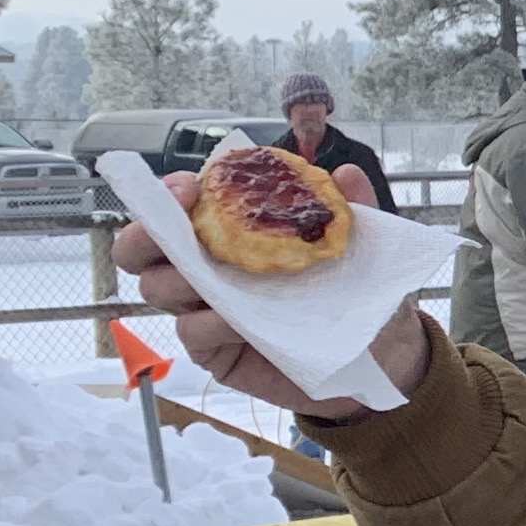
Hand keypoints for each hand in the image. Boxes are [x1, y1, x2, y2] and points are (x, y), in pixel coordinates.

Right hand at [112, 166, 429, 419]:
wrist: (382, 352)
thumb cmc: (357, 290)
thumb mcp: (359, 243)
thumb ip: (351, 207)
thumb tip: (346, 173)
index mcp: (228, 233)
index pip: (176, 208)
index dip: (166, 195)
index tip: (187, 188)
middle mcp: (206, 269)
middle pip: (142, 251)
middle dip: (144, 235)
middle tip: (174, 230)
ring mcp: (205, 310)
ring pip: (158, 289)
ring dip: (180, 280)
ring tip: (217, 279)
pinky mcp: (214, 350)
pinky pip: (191, 331)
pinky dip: (208, 322)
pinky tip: (236, 319)